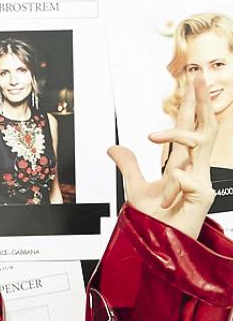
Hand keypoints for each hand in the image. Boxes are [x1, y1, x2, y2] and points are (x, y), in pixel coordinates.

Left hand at [107, 71, 216, 240]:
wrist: (156, 245)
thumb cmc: (152, 221)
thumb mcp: (134, 188)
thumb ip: (128, 166)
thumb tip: (113, 148)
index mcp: (184, 163)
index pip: (191, 126)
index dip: (192, 103)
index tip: (192, 79)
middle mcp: (196, 168)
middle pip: (207, 126)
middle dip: (202, 100)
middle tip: (198, 75)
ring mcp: (202, 182)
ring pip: (199, 146)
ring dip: (177, 138)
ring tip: (152, 138)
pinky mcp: (203, 198)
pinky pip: (192, 180)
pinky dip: (179, 183)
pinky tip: (172, 194)